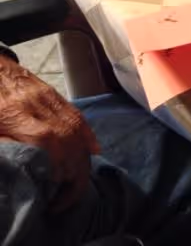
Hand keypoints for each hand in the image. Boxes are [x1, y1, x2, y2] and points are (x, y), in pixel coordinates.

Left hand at [0, 57, 99, 210]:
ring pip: (75, 125)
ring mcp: (47, 97)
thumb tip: (23, 164)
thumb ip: (4, 145)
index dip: (57, 161)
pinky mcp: (53, 94)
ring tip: (79, 174)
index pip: (46, 138)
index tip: (56, 183)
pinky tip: (92, 149)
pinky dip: (87, 134)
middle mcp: (35, 104)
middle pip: (66, 134)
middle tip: (69, 186)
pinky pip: (76, 114)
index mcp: (13, 114)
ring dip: (81, 152)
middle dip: (73, 163)